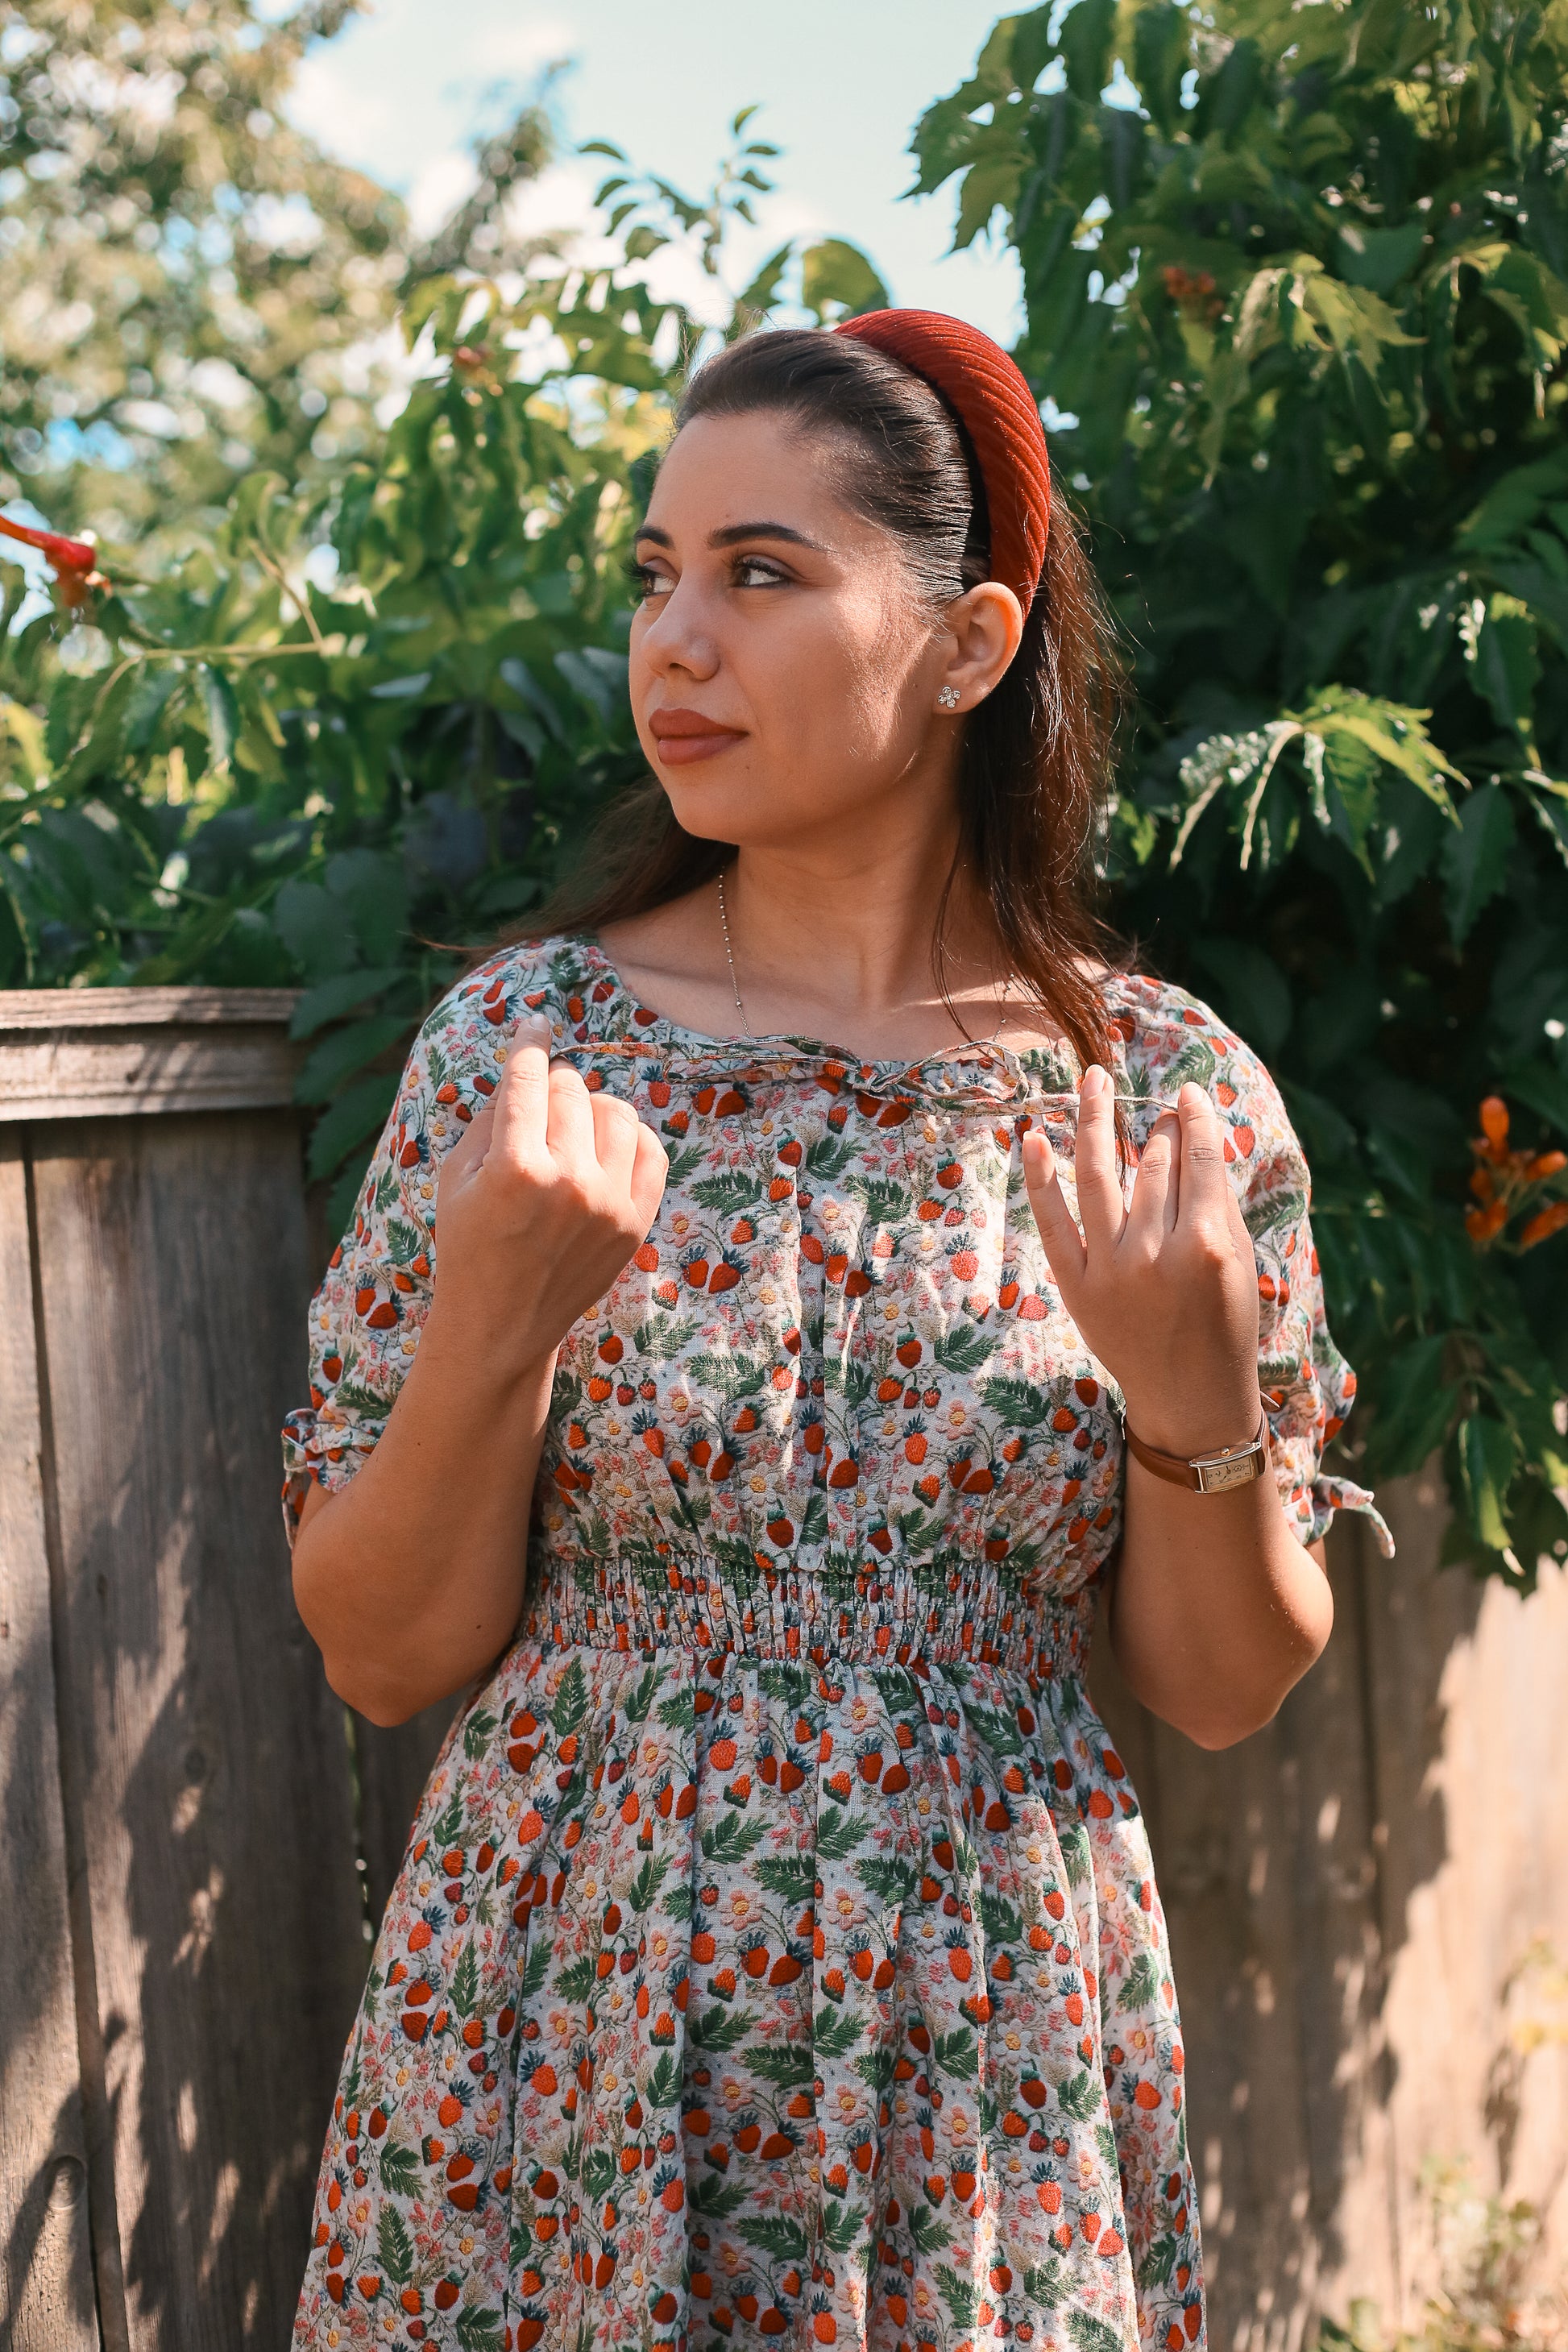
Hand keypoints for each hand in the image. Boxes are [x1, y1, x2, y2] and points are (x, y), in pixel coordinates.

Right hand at [427, 1016, 667, 1379]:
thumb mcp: (455, 1177)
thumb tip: (528, 1066)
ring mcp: (607, 1204)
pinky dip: (628, 1138)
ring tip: (570, 1130)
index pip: (528, 1078)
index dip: (529, 1042)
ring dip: (591, 1108)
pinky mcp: (635, 1222)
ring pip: (616, 1111)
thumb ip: (490, 1116)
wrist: (502, 1324)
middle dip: (552, 1086)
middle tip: (539, 1103)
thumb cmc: (469, 1245)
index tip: (534, 1024)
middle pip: (572, 1089)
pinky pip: (650, 1149)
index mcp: (513, 1168)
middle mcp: (566, 1182)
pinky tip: (603, 1149)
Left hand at [1022, 1066, 1261, 1457]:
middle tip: (1156, 1109)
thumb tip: (1193, 1132)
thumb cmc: (1225, 1324)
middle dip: (1155, 1129)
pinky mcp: (1076, 1286)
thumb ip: (1217, 1199)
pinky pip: (1052, 1222)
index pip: (1197, 1160)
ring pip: (1098, 1177)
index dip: (1193, 1119)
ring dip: (1092, 1120)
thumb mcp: (1238, 1260)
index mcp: (1207, 1245)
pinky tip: (1031, 1136)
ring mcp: (1110, 1270)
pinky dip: (1039, 1178)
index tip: (1187, 1094)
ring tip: (1093, 1081)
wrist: (1189, 1396)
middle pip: (1151, 1167)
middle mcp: (1155, 1254)